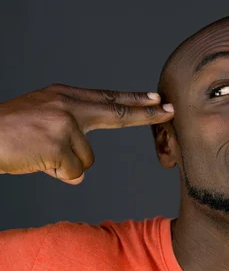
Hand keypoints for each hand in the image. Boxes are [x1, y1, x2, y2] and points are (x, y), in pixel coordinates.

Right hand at [0, 84, 173, 184]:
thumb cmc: (6, 132)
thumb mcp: (41, 117)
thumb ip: (70, 133)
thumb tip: (82, 171)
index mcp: (64, 96)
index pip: (108, 98)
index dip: (134, 100)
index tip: (158, 99)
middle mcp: (68, 105)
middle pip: (118, 112)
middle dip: (147, 114)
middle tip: (170, 110)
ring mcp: (64, 123)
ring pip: (87, 159)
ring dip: (66, 165)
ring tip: (38, 154)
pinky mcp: (58, 143)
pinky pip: (73, 172)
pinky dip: (56, 174)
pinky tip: (36, 162)